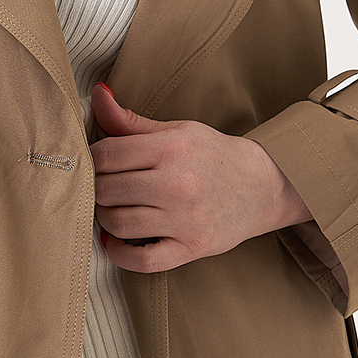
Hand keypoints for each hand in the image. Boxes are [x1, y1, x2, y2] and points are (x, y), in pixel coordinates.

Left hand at [89, 81, 311, 273]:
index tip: (97, 163)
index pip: (106, 154)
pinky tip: (117, 241)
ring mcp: (185, 218)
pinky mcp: (192, 247)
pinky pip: (143, 261)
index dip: (91, 159)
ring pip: (117, 223)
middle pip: (106, 189)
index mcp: (172, 147)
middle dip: (96, 188)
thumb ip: (131, 121)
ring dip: (105, 218)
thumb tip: (97, 95)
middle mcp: (178, 183)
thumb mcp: (177, 130)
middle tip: (103, 187)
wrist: (265, 185)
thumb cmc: (213, 156)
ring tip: (113, 209)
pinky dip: (121, 254)